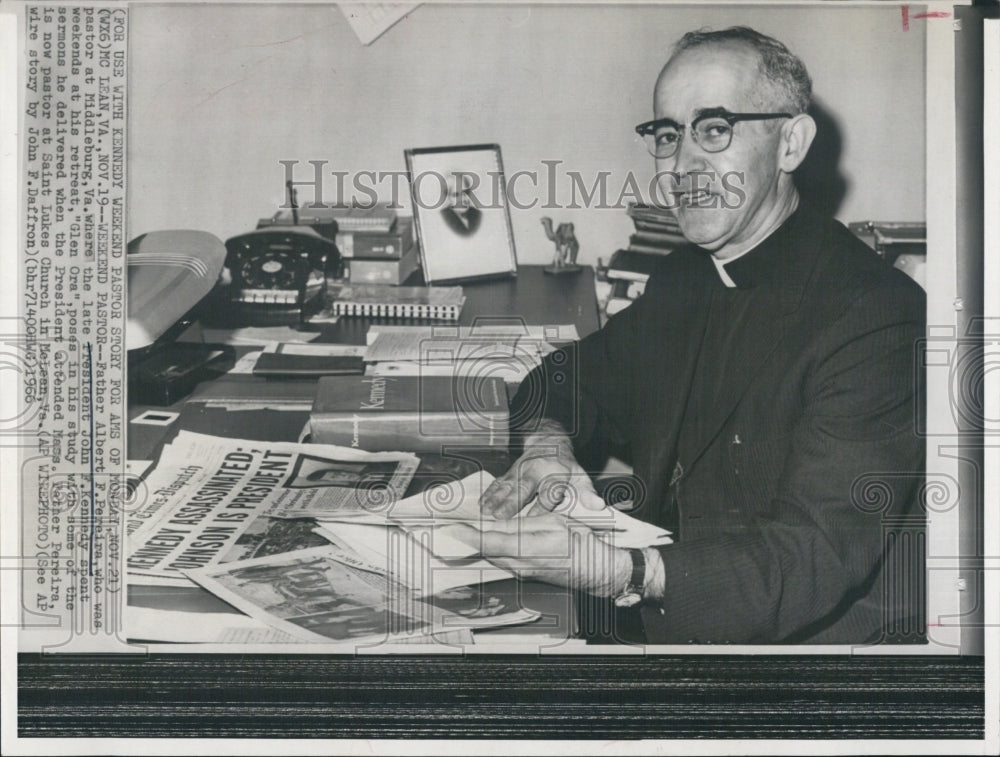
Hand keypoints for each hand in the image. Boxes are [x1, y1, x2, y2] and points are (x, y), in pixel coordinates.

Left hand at [449, 513, 630, 597]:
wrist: (595, 569)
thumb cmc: (580, 544)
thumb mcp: (551, 523)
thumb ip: (520, 526)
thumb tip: (492, 525)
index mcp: (525, 550)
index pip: (485, 542)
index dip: (463, 535)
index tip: (446, 527)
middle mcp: (518, 566)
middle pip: (481, 552)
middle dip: (461, 540)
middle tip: (442, 527)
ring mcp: (520, 572)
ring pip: (488, 557)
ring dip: (471, 545)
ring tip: (454, 531)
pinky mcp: (524, 573)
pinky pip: (498, 560)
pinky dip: (485, 550)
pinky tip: (480, 540)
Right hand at [480, 424, 603, 518]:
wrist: (549, 443)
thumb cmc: (565, 468)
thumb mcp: (580, 477)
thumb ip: (587, 493)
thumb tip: (598, 505)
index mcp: (555, 474)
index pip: (549, 492)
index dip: (541, 505)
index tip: (532, 518)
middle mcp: (535, 471)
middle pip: (523, 487)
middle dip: (511, 502)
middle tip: (500, 517)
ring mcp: (519, 471)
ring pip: (506, 486)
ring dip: (495, 499)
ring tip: (485, 513)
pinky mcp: (508, 473)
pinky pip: (497, 483)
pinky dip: (487, 494)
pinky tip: (480, 505)